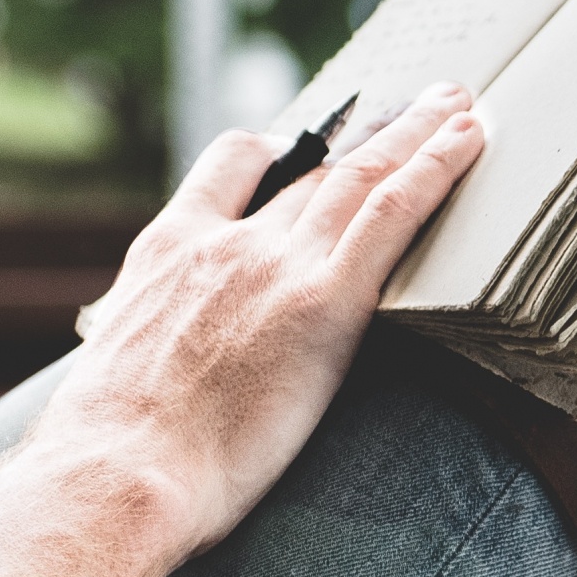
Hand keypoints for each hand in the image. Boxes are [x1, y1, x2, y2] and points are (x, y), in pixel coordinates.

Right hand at [36, 83, 482, 561]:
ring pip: (360, 175)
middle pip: (311, 169)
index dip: (279, 147)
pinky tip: (468, 140)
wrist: (115, 471)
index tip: (311, 141)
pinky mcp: (324, 303)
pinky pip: (390, 213)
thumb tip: (162, 380)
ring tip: (459, 105)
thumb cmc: (108, 456)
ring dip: (415, 133)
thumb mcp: (112, 371)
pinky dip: (435, 166)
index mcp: (167, 251)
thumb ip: (152, 346)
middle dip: (367, 134)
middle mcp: (224, 241)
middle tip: (413, 105)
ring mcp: (274, 265)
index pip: (229, 167)